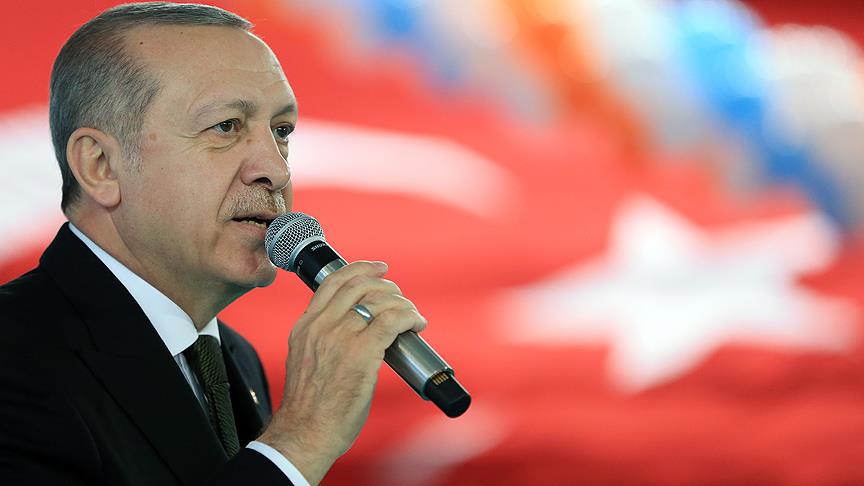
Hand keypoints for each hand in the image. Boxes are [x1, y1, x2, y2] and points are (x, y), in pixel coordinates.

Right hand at [257, 261, 426, 484]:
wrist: (305, 432)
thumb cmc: (310, 406)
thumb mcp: (305, 358)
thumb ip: (321, 337)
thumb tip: (353, 327)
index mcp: (306, 325)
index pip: (333, 281)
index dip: (360, 268)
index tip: (379, 269)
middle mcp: (321, 326)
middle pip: (360, 285)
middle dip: (386, 286)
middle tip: (400, 298)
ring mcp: (341, 338)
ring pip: (379, 301)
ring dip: (402, 304)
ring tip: (412, 317)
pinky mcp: (362, 353)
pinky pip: (392, 321)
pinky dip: (409, 317)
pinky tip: (415, 325)